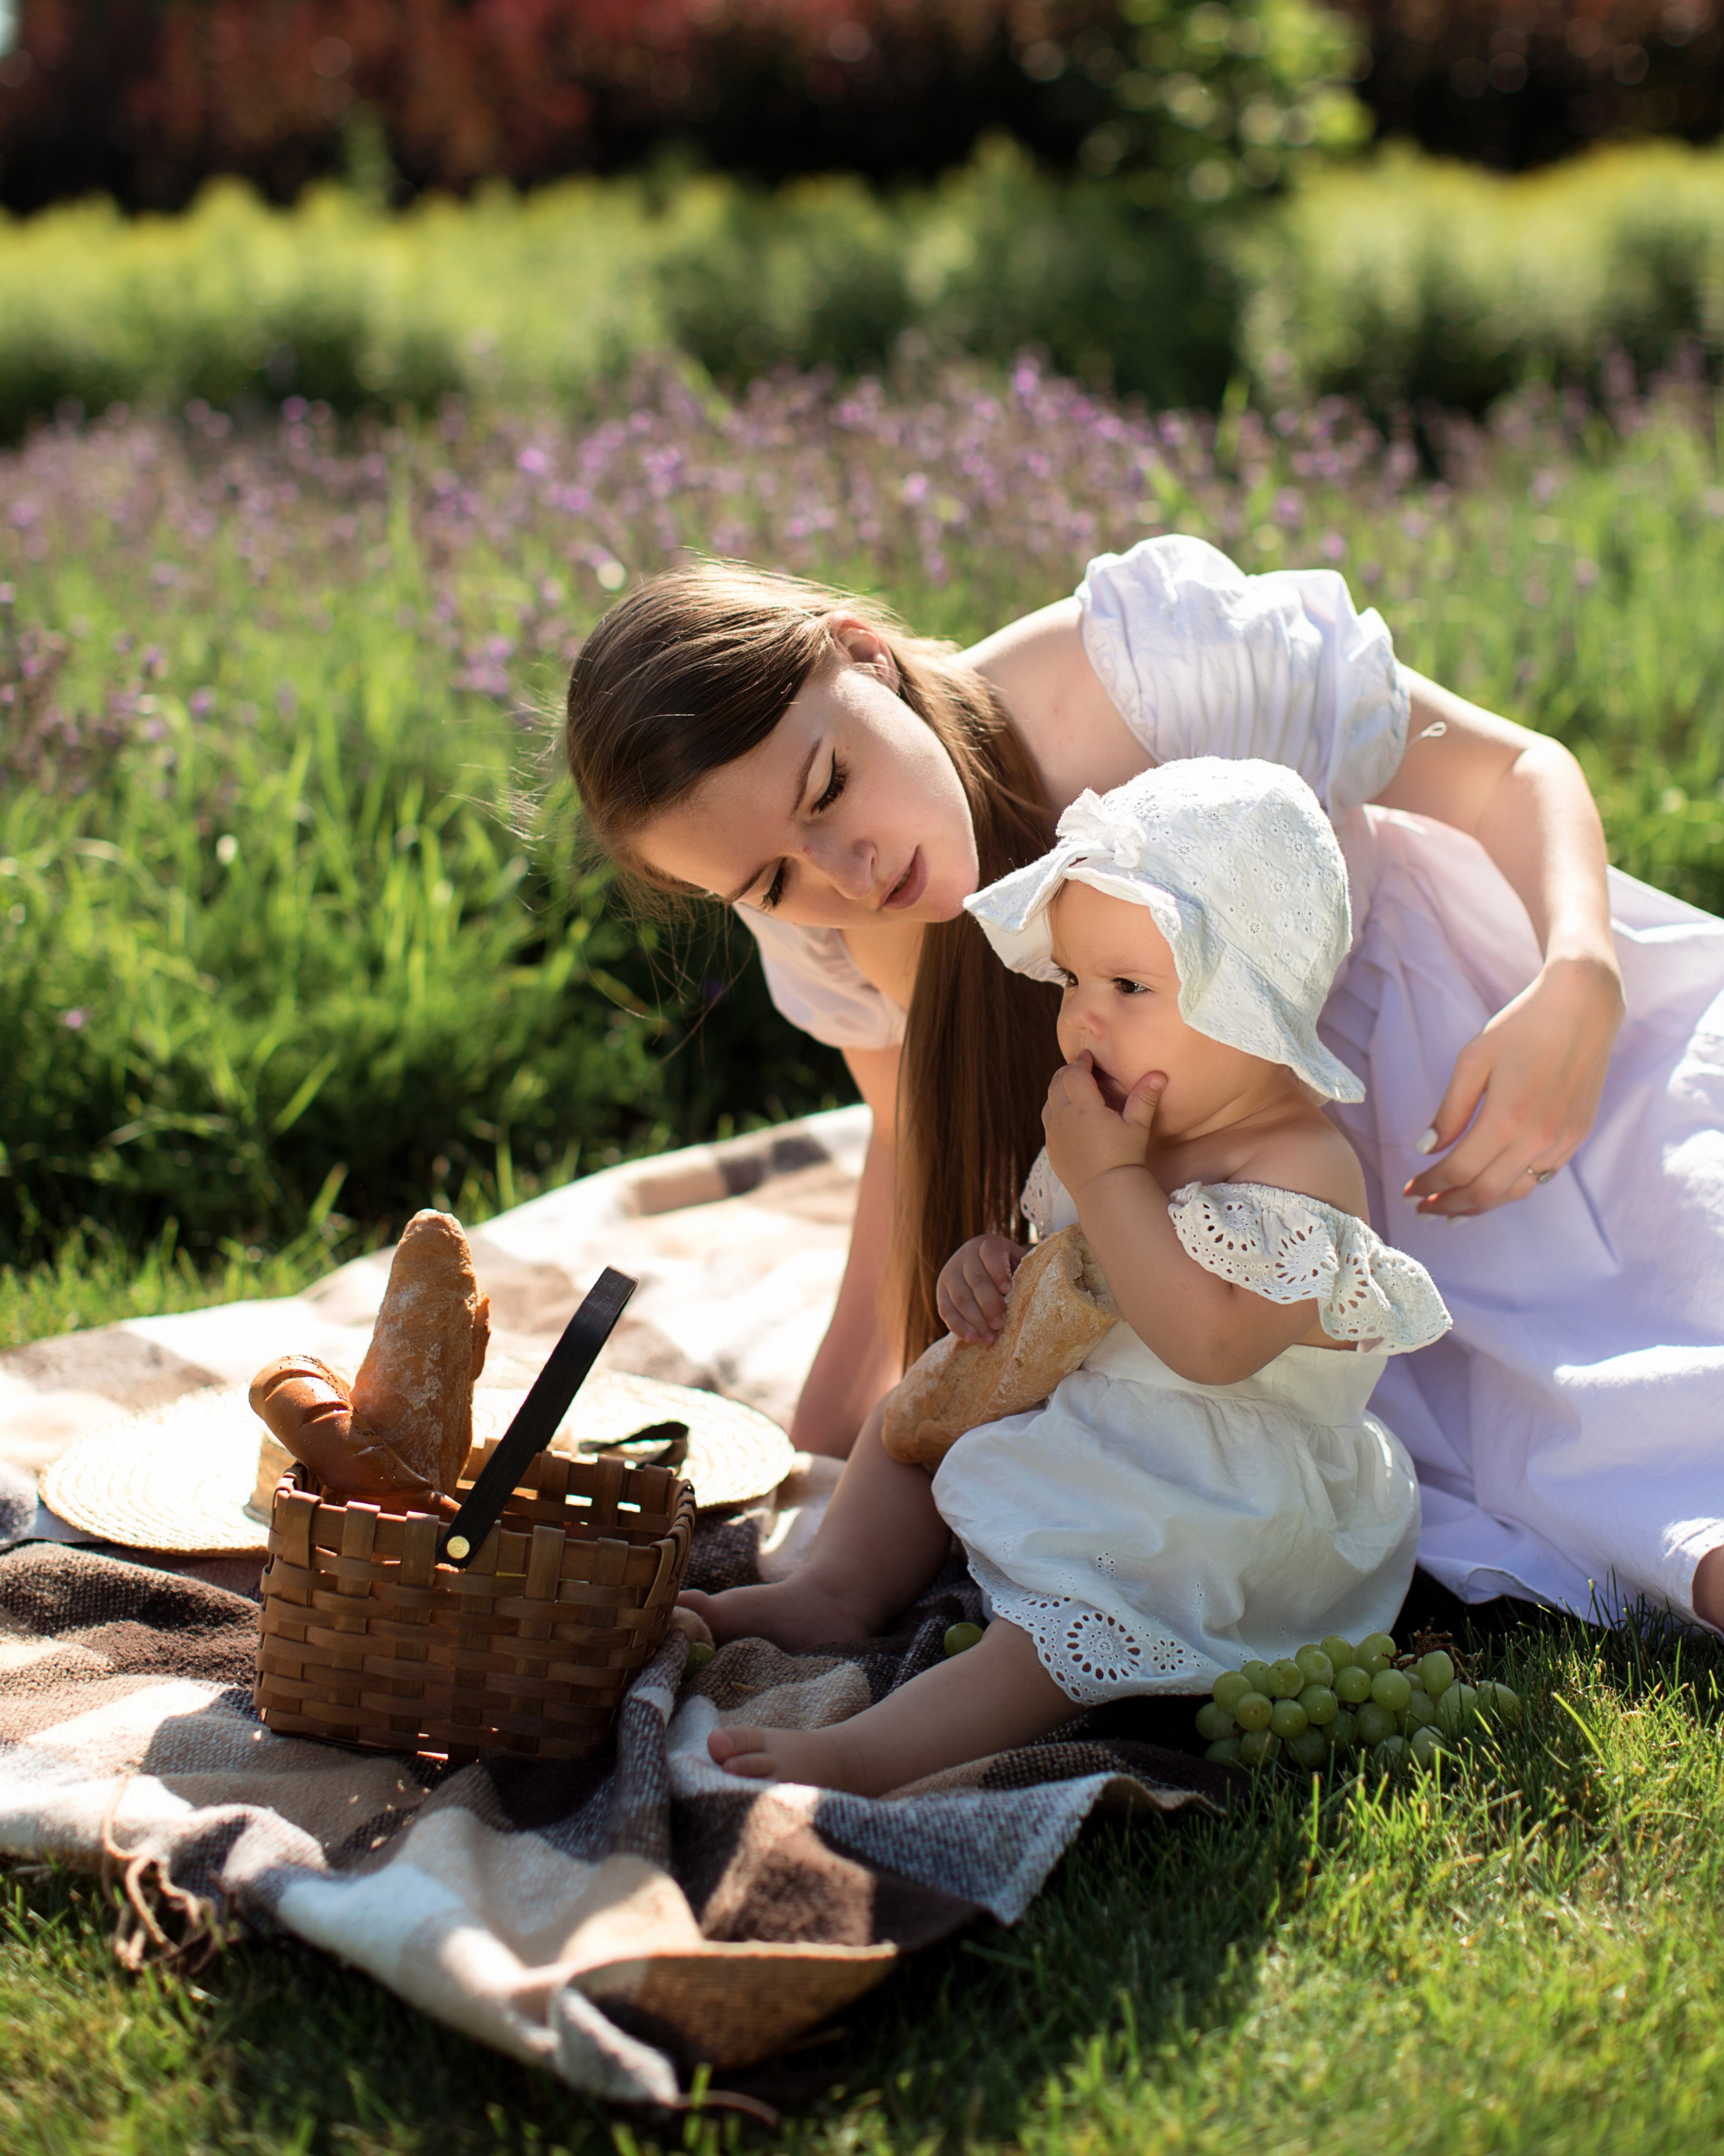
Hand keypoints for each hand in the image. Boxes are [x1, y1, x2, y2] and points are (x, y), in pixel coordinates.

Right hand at [937, 1233, 1029, 1344]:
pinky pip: (946, 1310)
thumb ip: (1025, 1275)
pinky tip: (971, 1338)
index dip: (999, 1271)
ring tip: (990, 1338)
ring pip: (960, 1297)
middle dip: (988, 1304)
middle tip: (1000, 1324)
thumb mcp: (1019, 1265)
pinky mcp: (941, 1292)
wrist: (986, 1271)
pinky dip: (959, 1326)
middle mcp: (966, 1255)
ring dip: (975, 1320)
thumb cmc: (1011, 1272)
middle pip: (975, 1279)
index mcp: (988, 1244)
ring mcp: (950, 1273)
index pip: (991, 1254)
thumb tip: (1039, 1297)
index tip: (1008, 1290)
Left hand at [1043, 1052, 1164, 1198]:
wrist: (1106, 1191)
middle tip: (1079, 1067)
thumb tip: (1159, 1074)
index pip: (1074, 1074)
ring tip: (1071, 1087)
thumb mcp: (1137, 1126)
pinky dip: (1054, 1109)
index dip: (1080, 1062)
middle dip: (1067, 1072)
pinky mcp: (1051, 1148)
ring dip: (1058, 1090)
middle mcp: (1064, 1117)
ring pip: (1048, 1101)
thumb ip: (1145, 1098)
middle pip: (1056, 1083)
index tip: (1087, 1057)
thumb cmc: (1125, 1157)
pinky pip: (1047, 1121)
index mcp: (1084, 1108)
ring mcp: (1054, 1134)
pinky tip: (1066, 1113)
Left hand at [1403, 954, 1623, 1216]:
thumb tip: (1426, 1150)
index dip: (1429, 1186)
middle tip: (1423, 1210)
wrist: (1582, 1008)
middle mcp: (1538, 1140)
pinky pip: (1541, 1177)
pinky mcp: (1577, 1136)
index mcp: (1506, 1121)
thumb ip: (1449, 1111)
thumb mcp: (1473, 1061)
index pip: (1458, 1171)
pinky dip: (1512, 1188)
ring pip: (1516, 1192)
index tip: (1409, 1191)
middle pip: (1485, 1192)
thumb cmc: (1521, 1027)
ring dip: (1480, 1205)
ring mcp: (1562, 1141)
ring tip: (1452, 1210)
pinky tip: (1492, 1186)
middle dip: (1449, 1206)